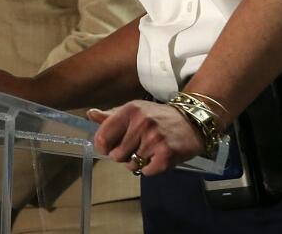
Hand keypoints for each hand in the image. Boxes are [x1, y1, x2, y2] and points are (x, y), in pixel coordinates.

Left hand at [87, 101, 202, 175]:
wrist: (191, 122)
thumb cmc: (158, 117)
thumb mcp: (134, 110)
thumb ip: (111, 116)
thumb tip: (90, 114)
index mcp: (130, 111)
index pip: (103, 137)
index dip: (104, 147)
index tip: (109, 147)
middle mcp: (141, 123)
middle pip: (116, 155)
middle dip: (123, 155)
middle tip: (136, 148)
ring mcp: (154, 139)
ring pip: (131, 164)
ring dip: (138, 162)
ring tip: (149, 150)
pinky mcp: (166, 154)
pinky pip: (146, 171)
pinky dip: (150, 168)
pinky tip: (157, 157)